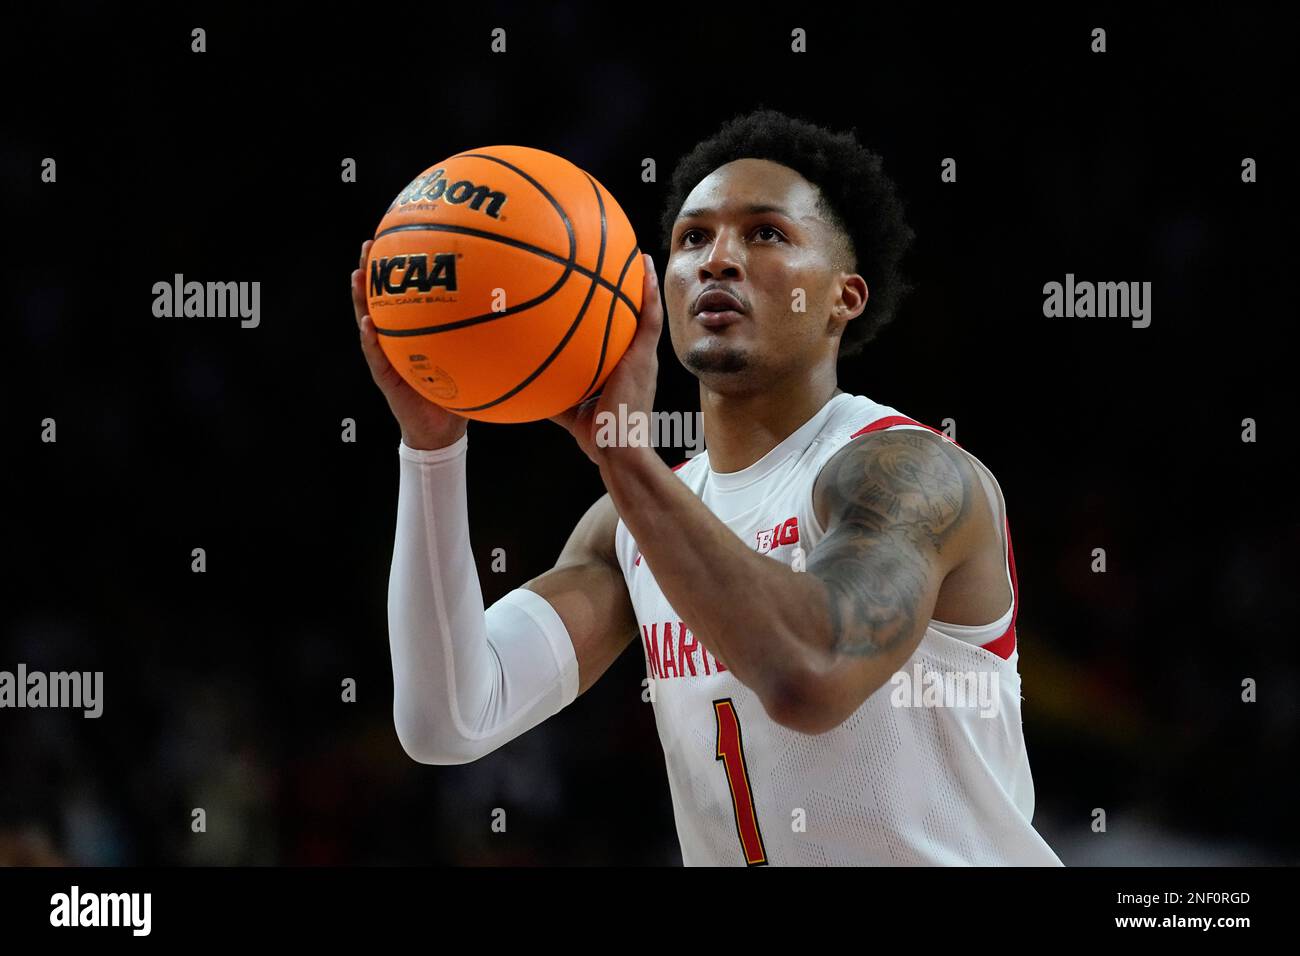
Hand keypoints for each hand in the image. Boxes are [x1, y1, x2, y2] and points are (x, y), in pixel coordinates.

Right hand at [352, 239, 467, 450]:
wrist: (442, 429)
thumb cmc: (458, 392)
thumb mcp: (473, 358)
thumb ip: (486, 335)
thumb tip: (519, 308)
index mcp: (414, 330)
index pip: (405, 293)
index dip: (400, 266)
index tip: (400, 234)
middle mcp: (396, 338)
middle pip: (380, 298)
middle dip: (372, 269)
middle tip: (370, 242)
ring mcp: (386, 356)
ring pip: (369, 321)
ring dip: (361, 298)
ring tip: (358, 274)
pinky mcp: (386, 377)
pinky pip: (376, 356)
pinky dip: (371, 339)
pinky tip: (368, 323)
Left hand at [549, 254, 662, 465]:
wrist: (616, 448)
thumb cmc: (597, 435)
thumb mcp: (570, 407)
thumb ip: (553, 390)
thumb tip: (524, 381)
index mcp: (624, 369)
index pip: (622, 335)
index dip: (619, 312)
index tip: (612, 291)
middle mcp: (637, 359)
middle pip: (637, 318)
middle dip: (634, 291)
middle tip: (628, 264)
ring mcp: (643, 357)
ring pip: (648, 313)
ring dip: (645, 284)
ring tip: (640, 257)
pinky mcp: (643, 357)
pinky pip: (649, 318)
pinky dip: (648, 293)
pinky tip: (645, 269)